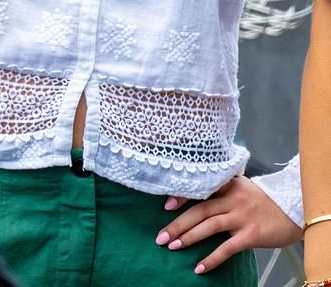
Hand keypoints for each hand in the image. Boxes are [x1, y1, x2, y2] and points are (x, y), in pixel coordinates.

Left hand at [155, 176, 301, 273]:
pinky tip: (199, 268)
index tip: (165, 205)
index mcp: (228, 183)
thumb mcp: (241, 186)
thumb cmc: (262, 199)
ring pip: (209, 225)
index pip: (200, 187)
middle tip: (161, 236)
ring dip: (189, 237)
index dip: (182, 196)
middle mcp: (233, 197)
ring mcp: (242, 215)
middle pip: (200, 209)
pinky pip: (227, 247)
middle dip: (178, 223)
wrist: (292, 208)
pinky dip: (212, 258)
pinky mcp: (251, 234)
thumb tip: (193, 197)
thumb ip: (220, 188)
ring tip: (172, 246)